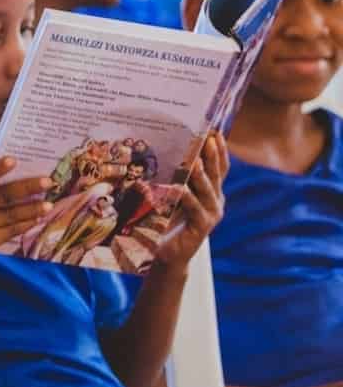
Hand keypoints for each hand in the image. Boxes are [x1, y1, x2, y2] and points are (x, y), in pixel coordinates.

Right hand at [0, 158, 51, 289]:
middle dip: (28, 187)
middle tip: (48, 181)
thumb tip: (4, 179)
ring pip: (11, 215)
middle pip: (2, 196)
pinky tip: (37, 218)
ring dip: (33, 208)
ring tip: (49, 202)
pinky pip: (11, 230)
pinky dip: (25, 223)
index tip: (13, 160)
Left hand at [150, 133, 227, 269]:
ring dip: (200, 175)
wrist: (168, 254)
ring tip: (194, 161)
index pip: (219, 167)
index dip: (219, 150)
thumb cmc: (168, 221)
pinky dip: (187, 198)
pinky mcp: (202, 228)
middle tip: (210, 139)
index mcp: (211, 192)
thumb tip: (165, 151)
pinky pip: (194, 209)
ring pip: (207, 190)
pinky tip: (179, 188)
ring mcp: (211, 214)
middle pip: (216, 174)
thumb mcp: (173, 196)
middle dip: (213, 156)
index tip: (215, 132)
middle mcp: (215, 201)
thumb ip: (175, 178)